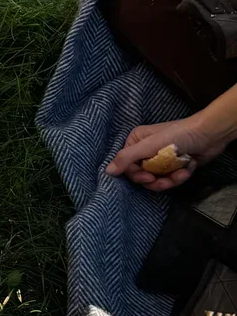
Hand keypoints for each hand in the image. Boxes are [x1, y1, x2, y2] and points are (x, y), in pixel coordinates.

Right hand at [105, 114, 228, 192]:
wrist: (210, 134)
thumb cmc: (178, 135)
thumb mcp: (149, 146)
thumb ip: (126, 158)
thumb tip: (107, 171)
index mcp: (136, 141)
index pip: (128, 166)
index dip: (137, 175)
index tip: (149, 177)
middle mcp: (146, 150)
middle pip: (142, 175)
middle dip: (156, 180)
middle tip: (167, 181)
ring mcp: (160, 158)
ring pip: (157, 179)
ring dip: (170, 180)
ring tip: (182, 173)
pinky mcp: (174, 166)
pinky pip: (170, 178)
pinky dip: (180, 176)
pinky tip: (189, 167)